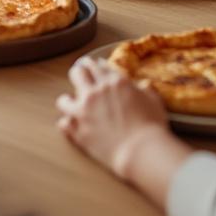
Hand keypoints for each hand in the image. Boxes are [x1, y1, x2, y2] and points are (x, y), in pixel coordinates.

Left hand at [57, 58, 188, 198]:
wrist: (141, 151)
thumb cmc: (151, 126)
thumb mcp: (153, 100)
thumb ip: (145, 89)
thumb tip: (143, 84)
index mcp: (114, 82)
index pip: (97, 65)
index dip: (95, 66)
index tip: (94, 67)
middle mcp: (95, 92)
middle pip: (77, 73)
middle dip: (79, 74)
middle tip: (82, 79)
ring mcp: (83, 111)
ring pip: (63, 99)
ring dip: (69, 101)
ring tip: (73, 105)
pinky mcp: (77, 130)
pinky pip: (62, 123)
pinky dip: (67, 124)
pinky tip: (72, 126)